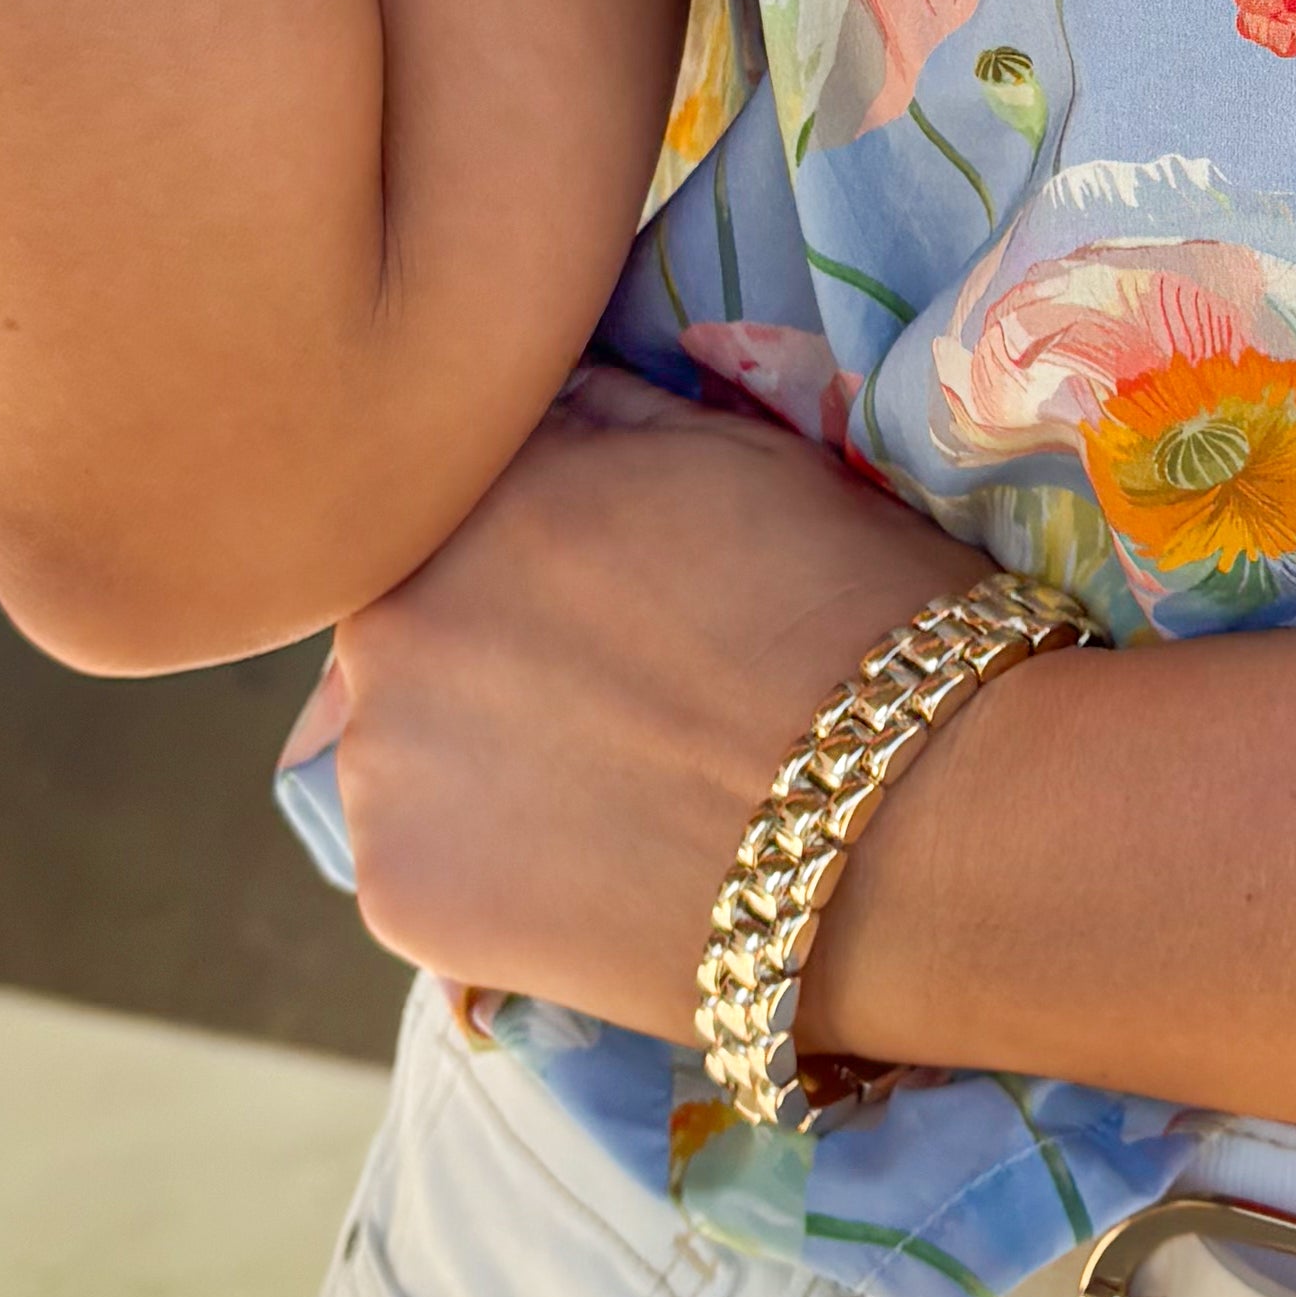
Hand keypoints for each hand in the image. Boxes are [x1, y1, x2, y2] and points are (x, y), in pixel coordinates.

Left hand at [308, 367, 974, 1040]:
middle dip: (490, 648)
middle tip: (616, 699)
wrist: (917, 824)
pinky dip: (489, 870)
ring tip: (613, 791)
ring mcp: (378, 765)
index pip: (458, 500)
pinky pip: (420, 864)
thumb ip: (604, 420)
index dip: (537, 543)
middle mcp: (388, 617)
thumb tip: (547, 402)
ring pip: (402, 746)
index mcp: (470, 489)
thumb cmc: (856, 617)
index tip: (607, 588)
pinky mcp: (397, 894)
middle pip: (413, 625)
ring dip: (475, 758)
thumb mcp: (737, 455)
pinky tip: (596, 870)